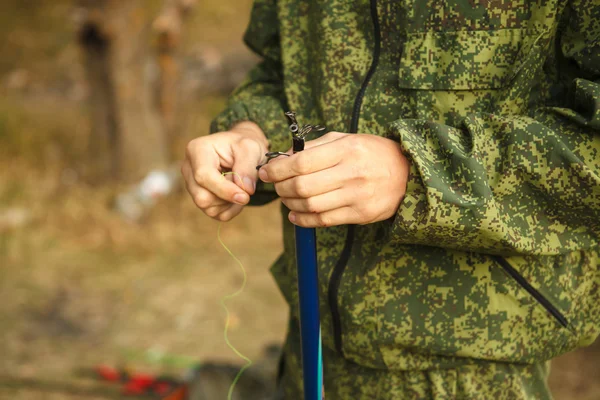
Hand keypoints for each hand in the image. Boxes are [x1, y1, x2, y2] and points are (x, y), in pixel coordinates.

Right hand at [181, 121, 267, 220]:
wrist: (242, 150)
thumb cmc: (244, 145)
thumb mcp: (251, 148)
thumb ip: (248, 167)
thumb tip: (245, 190)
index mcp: (197, 150)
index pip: (203, 176)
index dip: (224, 190)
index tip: (245, 196)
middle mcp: (189, 168)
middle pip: (202, 197)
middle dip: (227, 197)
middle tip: (244, 185)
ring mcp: (192, 185)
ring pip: (208, 207)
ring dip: (230, 203)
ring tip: (240, 187)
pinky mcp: (199, 197)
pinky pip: (215, 214)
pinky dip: (230, 209)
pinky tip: (237, 196)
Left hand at [258, 132, 409, 226]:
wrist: (408, 174)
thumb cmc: (371, 153)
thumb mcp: (345, 139)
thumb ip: (313, 147)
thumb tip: (281, 158)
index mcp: (346, 149)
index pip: (301, 162)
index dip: (277, 169)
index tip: (266, 172)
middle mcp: (352, 173)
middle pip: (302, 186)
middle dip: (281, 188)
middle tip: (276, 186)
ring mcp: (358, 196)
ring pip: (310, 206)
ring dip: (290, 204)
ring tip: (286, 198)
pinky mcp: (361, 215)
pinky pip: (324, 221)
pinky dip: (303, 220)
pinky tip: (295, 214)